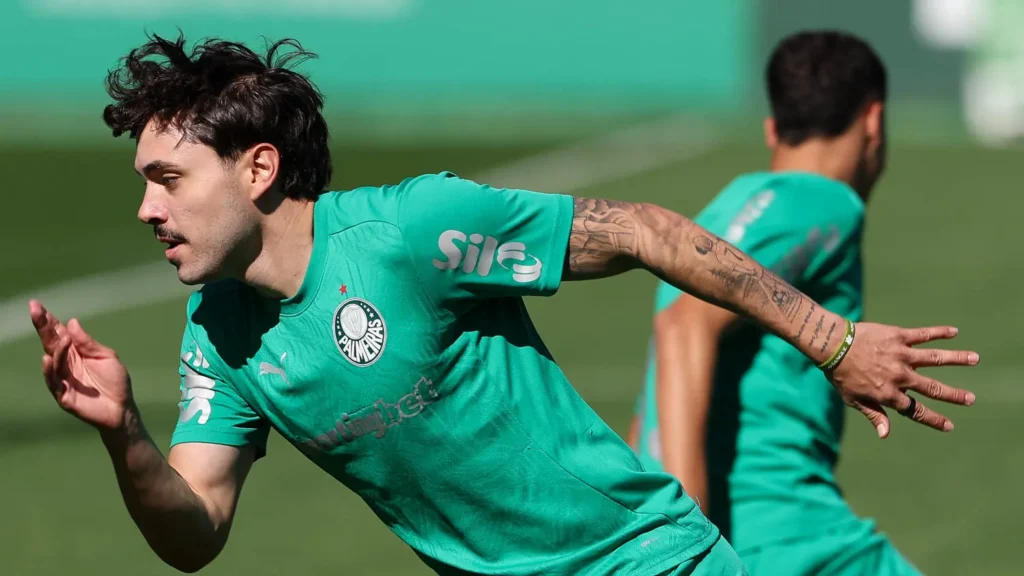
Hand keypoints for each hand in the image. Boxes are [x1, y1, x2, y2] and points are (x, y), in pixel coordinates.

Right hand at [30, 299, 134, 429]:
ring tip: (61, 338)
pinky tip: (47, 359)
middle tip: (34, 309)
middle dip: (42, 326)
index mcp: (75, 352)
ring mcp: (63, 379)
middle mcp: (66, 364)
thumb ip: (88, 342)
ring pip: (53, 360)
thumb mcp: (105, 356)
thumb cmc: (115, 381)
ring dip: (56, 348)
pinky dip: (49, 370)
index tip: (37, 305)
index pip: (58, 334)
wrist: (122, 408)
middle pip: (51, 343)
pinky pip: (53, 382)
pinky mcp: (64, 395)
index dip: (48, 320)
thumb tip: (71, 322)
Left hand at [827, 323, 978, 437]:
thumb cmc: (841, 374)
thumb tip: (886, 434)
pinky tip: (954, 332)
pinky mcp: (899, 336)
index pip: (916, 410)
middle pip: (933, 388)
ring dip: (957, 358)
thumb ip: (874, 415)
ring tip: (975, 359)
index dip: (934, 419)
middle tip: (971, 398)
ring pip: (936, 358)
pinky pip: (923, 334)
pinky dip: (939, 332)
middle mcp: (900, 376)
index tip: (949, 426)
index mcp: (889, 394)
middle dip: (954, 395)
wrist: (833, 345)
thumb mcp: (854, 400)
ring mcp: (901, 355)